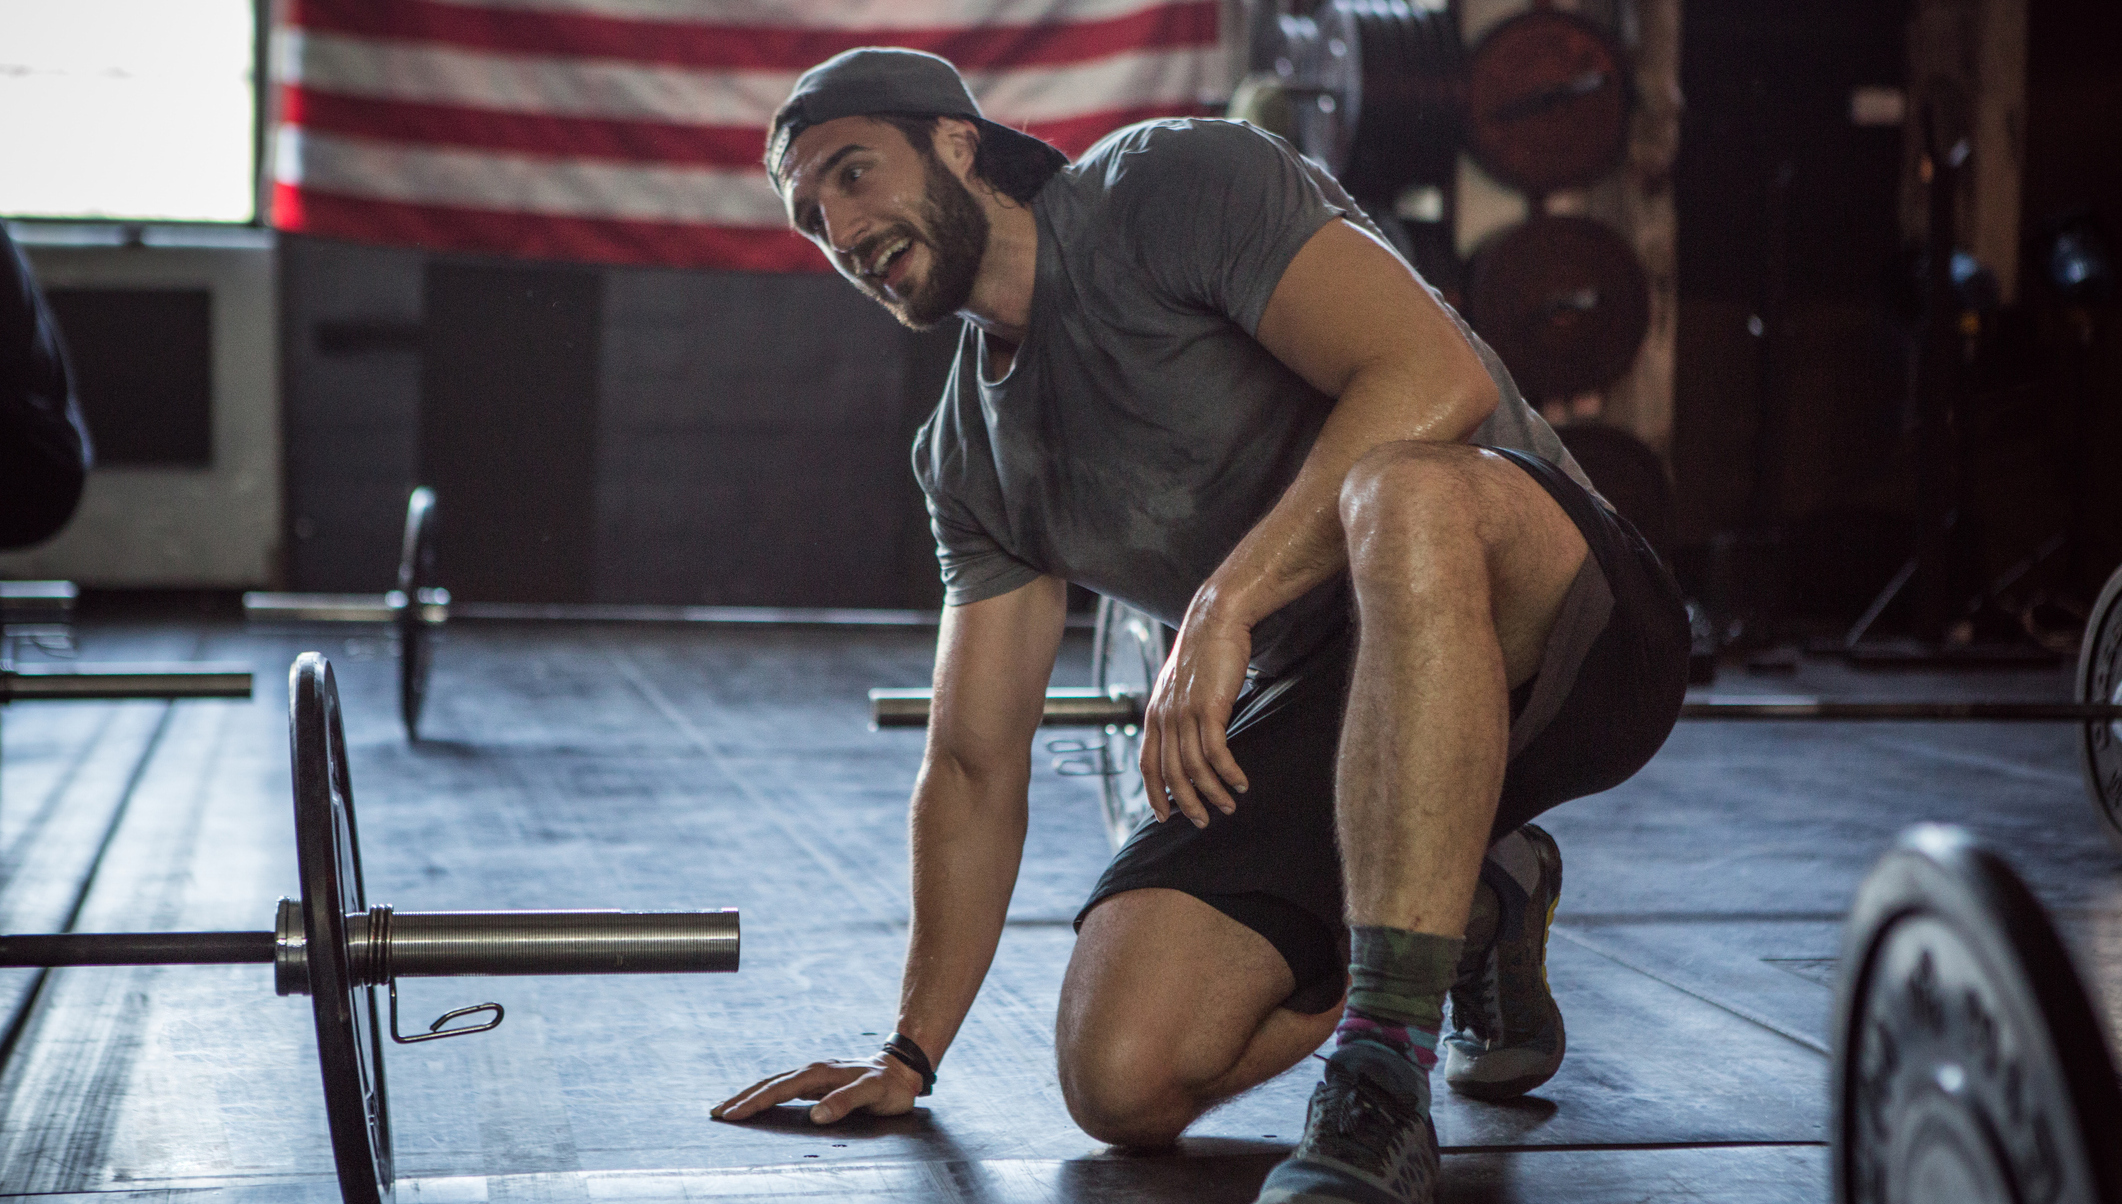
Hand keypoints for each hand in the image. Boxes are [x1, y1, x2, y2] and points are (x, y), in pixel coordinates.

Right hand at [711, 1053, 924, 1123]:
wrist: (903, 1069)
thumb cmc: (889, 1085)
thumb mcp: (873, 1093)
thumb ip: (846, 1101)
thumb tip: (816, 1115)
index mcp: (820, 1072)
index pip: (779, 1089)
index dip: (754, 1102)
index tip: (732, 1114)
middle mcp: (812, 1070)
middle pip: (769, 1083)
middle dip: (741, 1098)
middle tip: (715, 1113)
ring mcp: (813, 1075)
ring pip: (773, 1084)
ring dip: (749, 1095)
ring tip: (726, 1108)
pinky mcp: (816, 1081)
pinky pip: (784, 1088)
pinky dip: (765, 1094)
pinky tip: (757, 1103)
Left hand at [1140, 607, 1251, 826]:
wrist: (1215, 620)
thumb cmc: (1204, 653)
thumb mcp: (1181, 686)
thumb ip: (1179, 712)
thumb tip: (1187, 738)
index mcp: (1154, 714)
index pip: (1147, 764)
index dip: (1154, 793)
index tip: (1165, 816)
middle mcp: (1165, 717)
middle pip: (1171, 773)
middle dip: (1187, 802)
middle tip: (1203, 821)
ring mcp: (1185, 713)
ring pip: (1194, 767)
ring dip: (1212, 792)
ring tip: (1229, 806)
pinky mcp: (1209, 707)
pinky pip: (1216, 752)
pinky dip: (1228, 772)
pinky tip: (1241, 782)